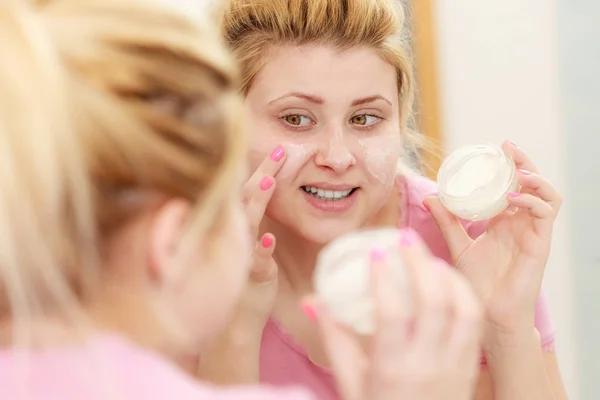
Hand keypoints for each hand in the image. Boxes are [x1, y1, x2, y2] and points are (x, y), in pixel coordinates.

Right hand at [233, 145, 285, 332]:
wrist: (237, 319)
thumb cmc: (247, 276)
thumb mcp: (250, 243)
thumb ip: (255, 219)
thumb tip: (265, 192)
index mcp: (240, 223)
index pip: (248, 189)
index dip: (262, 167)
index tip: (279, 148)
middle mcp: (237, 233)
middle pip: (247, 196)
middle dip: (264, 172)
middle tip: (279, 151)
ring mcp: (242, 252)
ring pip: (248, 222)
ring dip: (258, 201)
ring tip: (269, 181)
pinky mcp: (252, 275)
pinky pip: (257, 261)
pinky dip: (262, 248)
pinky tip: (270, 238)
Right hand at [305, 228, 482, 399]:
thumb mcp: (350, 382)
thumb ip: (334, 339)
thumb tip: (312, 301)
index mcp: (391, 369)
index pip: (393, 314)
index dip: (384, 278)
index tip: (375, 251)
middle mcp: (427, 365)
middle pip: (435, 302)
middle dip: (420, 262)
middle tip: (405, 238)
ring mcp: (454, 366)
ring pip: (464, 308)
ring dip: (449, 275)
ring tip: (429, 257)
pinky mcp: (470, 366)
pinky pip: (475, 322)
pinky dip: (464, 293)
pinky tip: (447, 280)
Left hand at [424, 140, 561, 342]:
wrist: (488, 314)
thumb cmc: (477, 282)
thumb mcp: (458, 245)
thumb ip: (446, 221)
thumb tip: (429, 196)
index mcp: (503, 220)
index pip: (511, 184)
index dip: (507, 166)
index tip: (492, 149)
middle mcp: (520, 222)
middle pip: (532, 183)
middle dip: (523, 162)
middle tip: (506, 148)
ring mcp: (532, 232)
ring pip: (547, 194)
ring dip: (534, 177)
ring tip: (516, 169)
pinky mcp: (540, 244)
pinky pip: (545, 214)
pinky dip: (532, 201)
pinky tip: (512, 198)